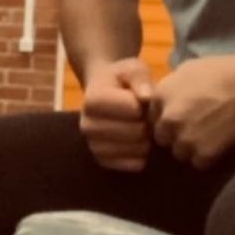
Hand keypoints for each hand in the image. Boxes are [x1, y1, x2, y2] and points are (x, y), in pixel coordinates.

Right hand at [80, 57, 154, 172]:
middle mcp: (86, 125)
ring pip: (133, 150)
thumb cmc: (122, 79)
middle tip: (148, 116)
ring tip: (144, 128)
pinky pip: (130, 165)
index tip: (144, 100)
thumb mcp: (132, 68)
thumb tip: (146, 97)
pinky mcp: (101, 160)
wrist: (106, 91)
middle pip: (134, 132)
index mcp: (92, 100)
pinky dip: (142, 156)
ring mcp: (92, 145)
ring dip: (146, 141)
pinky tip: (141, 144)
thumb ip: (140, 78)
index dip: (146, 105)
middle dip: (148, 123)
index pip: (132, 109)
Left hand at [150, 53, 234, 169]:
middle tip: (197, 127)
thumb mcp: (191, 68)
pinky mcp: (204, 155)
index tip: (183, 115)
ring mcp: (185, 139)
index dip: (167, 117)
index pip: (152, 116)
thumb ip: (172, 86)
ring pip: (179, 152)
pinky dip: (208, 156)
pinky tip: (221, 142)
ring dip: (191, 147)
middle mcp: (168, 120)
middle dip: (175, 134)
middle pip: (162, 137)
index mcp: (161, 96)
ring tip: (210, 136)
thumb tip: (167, 98)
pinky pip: (198, 162)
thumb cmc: (226, 70)